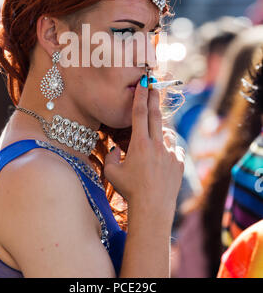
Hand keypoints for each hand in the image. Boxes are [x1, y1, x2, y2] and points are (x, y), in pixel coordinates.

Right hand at [104, 76, 184, 219]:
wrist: (153, 208)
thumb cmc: (130, 191)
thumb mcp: (112, 173)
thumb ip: (112, 157)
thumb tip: (117, 149)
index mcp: (140, 144)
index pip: (139, 113)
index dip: (141, 96)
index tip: (143, 83)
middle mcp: (157, 145)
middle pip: (155, 115)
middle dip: (153, 98)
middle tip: (153, 85)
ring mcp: (170, 153)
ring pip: (167, 133)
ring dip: (161, 131)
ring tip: (154, 139)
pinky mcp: (180, 162)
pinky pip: (175, 149)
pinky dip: (169, 149)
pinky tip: (163, 158)